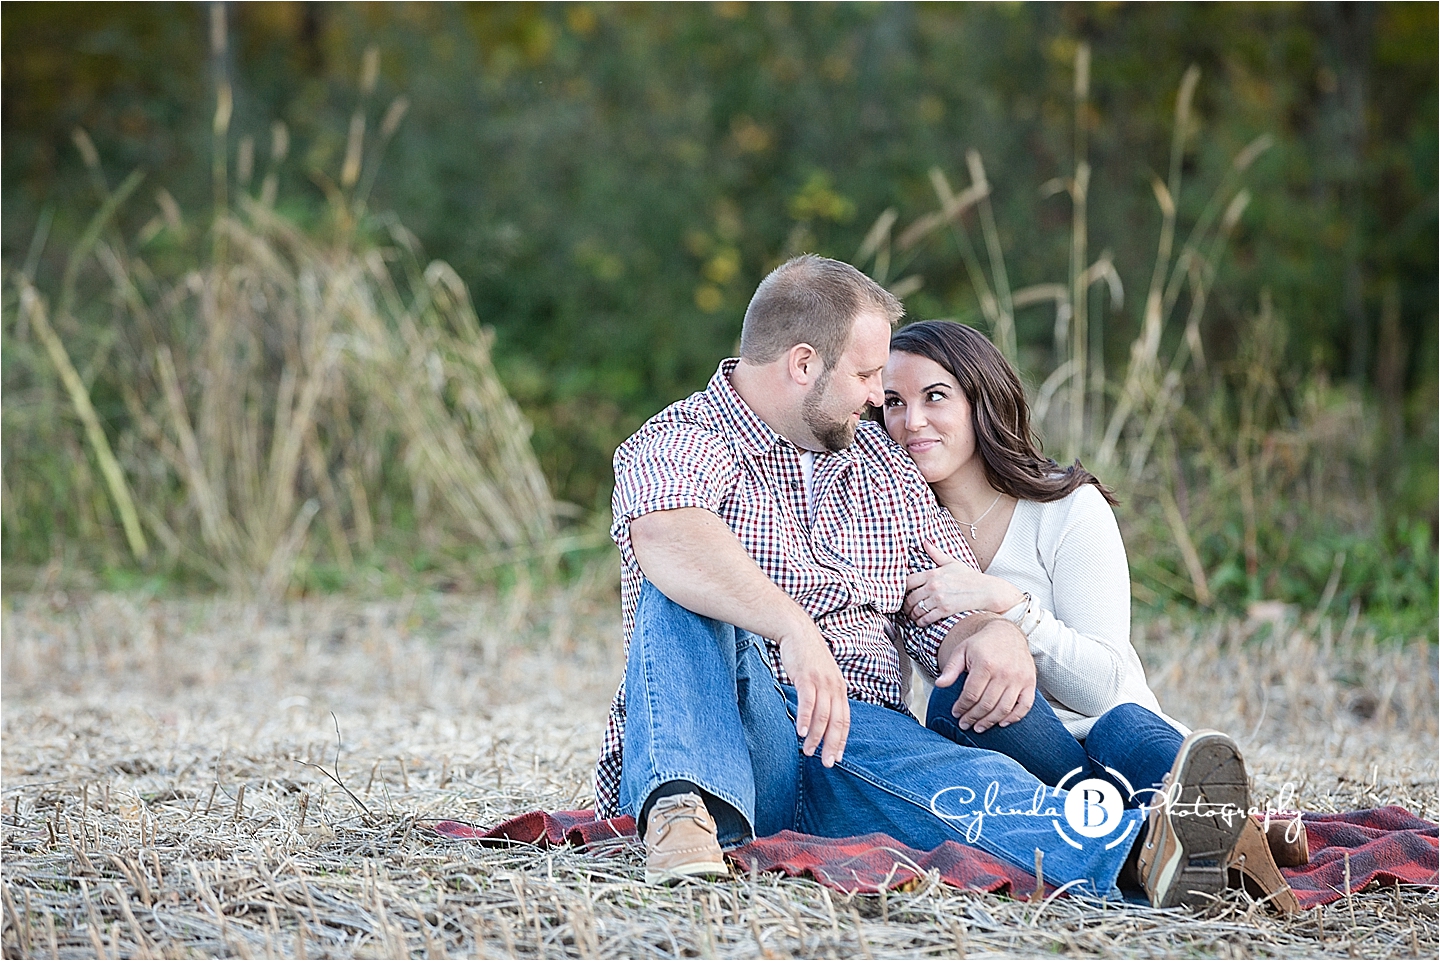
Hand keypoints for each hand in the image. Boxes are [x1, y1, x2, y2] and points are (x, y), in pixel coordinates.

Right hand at [777, 623, 850, 766]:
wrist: (798, 632)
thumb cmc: (808, 657)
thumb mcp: (822, 676)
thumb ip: (825, 695)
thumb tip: (822, 717)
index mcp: (840, 689)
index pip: (845, 720)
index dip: (841, 740)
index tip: (836, 757)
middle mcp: (834, 687)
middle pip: (837, 721)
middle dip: (832, 744)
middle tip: (826, 763)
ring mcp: (822, 682)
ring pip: (822, 715)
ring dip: (816, 736)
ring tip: (809, 751)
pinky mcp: (807, 677)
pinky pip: (808, 702)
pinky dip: (805, 718)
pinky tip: (801, 732)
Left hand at [904, 543, 1025, 626]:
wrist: (986, 590)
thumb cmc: (969, 577)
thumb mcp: (952, 562)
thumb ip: (936, 554)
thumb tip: (925, 542)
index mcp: (932, 573)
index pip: (907, 582)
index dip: (902, 590)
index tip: (903, 594)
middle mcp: (933, 585)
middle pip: (910, 598)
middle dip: (906, 606)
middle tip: (906, 609)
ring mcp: (939, 598)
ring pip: (916, 610)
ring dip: (913, 615)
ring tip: (913, 616)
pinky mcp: (945, 610)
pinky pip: (926, 618)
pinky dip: (921, 622)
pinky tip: (921, 622)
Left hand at [935, 617, 1035, 732]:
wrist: (1007, 633)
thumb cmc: (981, 644)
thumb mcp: (962, 651)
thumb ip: (951, 669)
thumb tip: (939, 685)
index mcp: (985, 664)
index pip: (971, 694)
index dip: (962, 707)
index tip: (955, 713)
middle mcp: (1004, 672)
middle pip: (987, 704)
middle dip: (973, 718)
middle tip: (964, 724)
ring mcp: (1019, 678)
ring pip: (1004, 708)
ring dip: (990, 722)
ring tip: (979, 727)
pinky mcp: (1030, 682)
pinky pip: (1025, 706)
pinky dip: (1014, 718)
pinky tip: (1002, 723)